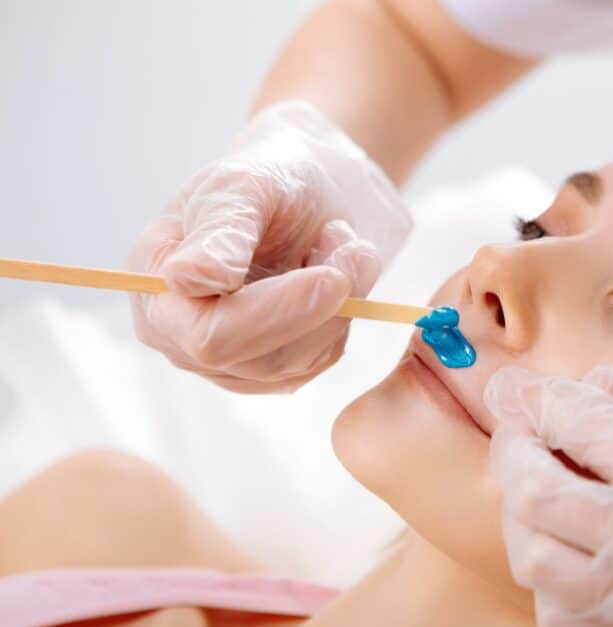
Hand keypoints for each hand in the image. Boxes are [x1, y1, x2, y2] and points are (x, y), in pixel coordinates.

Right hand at [128, 101, 411, 392]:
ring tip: (342, 240)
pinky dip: (346, 313)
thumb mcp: (245, 185)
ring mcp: (229, 359)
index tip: (331, 277)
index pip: (206, 334)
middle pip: (256, 359)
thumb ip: (219, 230)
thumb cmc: (271, 175)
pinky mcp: (276, 367)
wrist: (316, 185)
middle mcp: (182, 335)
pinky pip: (323, 358)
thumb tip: (186, 277)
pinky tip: (338, 268)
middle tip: (357, 249)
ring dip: (341, 301)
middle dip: (317, 307)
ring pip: (299, 362)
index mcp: (156, 287)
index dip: (271, 314)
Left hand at [484, 365, 612, 626]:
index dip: (540, 399)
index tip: (521, 390)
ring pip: (531, 556)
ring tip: (542, 492)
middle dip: (513, 450)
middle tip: (518, 434)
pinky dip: (549, 576)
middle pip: (534, 489)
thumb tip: (592, 390)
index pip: (583, 425)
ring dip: (525, 515)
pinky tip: (569, 553)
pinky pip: (553, 612)